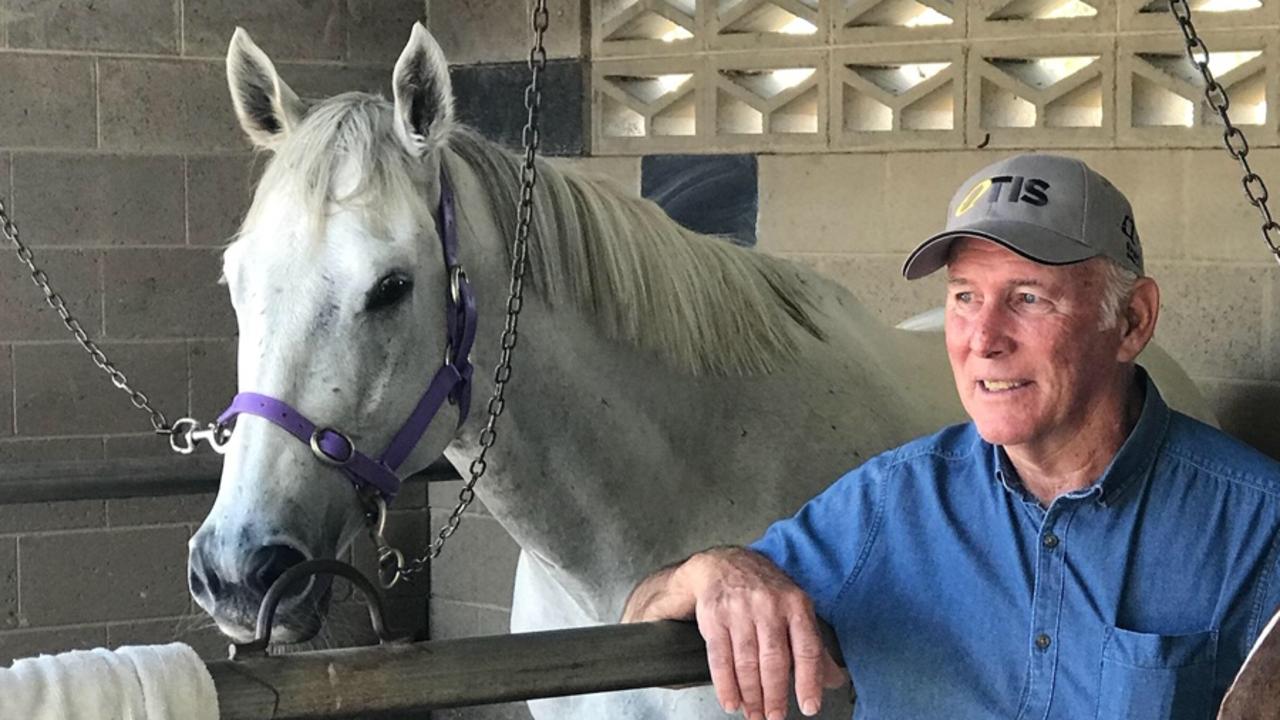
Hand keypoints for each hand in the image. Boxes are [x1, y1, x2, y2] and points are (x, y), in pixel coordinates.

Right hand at [623, 547, 846, 718]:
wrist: (723, 564)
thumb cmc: (765, 592)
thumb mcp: (795, 609)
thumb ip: (814, 647)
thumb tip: (835, 681)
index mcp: (796, 604)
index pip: (806, 648)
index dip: (809, 681)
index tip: (809, 706)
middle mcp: (768, 605)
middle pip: (774, 659)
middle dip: (775, 695)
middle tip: (775, 717)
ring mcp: (739, 610)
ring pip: (746, 662)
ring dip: (751, 695)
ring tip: (755, 714)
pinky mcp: (714, 617)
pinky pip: (720, 659)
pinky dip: (726, 685)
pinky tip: (732, 702)